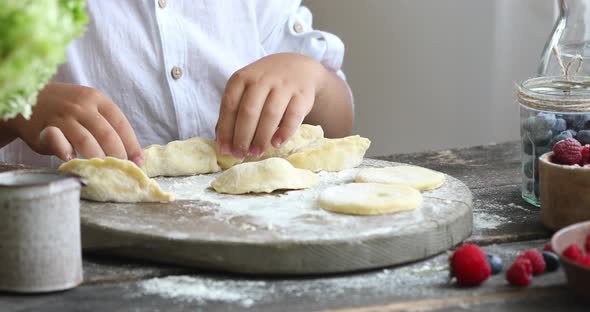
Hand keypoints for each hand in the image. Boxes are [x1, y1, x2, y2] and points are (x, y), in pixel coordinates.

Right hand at [4, 83, 142, 164]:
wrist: (27, 97)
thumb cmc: (66, 109)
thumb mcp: (88, 108)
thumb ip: (105, 125)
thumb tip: (131, 154)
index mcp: (97, 99)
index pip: (121, 123)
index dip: (131, 144)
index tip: (138, 161)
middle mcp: (81, 105)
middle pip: (106, 134)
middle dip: (117, 155)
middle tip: (122, 170)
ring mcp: (62, 116)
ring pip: (85, 140)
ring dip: (97, 158)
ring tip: (103, 171)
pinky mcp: (43, 128)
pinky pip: (57, 142)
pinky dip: (66, 152)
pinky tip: (73, 161)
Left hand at [215, 53, 328, 158]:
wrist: (298, 68)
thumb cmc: (266, 85)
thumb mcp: (246, 89)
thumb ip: (234, 110)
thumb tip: (224, 142)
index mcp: (242, 78)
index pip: (230, 105)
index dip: (226, 130)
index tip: (225, 150)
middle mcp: (262, 79)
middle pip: (249, 111)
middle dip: (242, 137)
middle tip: (240, 155)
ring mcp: (284, 86)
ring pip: (270, 114)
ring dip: (261, 137)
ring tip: (256, 153)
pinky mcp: (302, 95)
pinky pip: (293, 116)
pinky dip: (284, 132)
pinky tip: (276, 143)